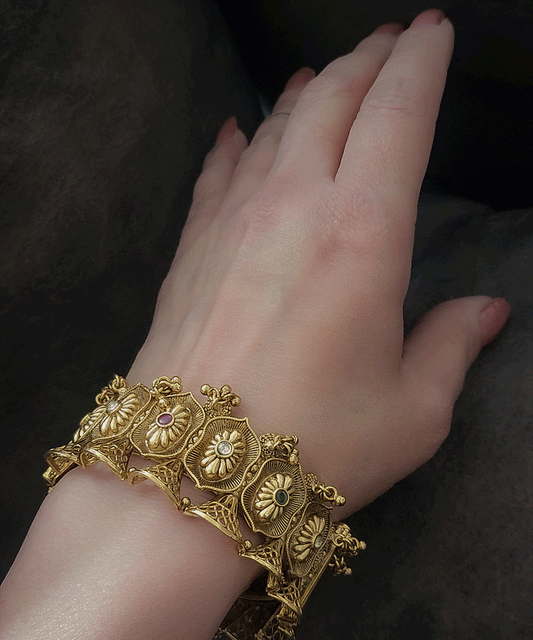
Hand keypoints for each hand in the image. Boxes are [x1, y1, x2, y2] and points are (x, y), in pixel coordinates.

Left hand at [128, 10, 508, 513]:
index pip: (397, 115)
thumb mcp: (411, 412)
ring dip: (305, 94)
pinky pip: (215, 175)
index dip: (420, 64)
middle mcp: (293, 209)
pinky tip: (233, 129)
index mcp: (363, 235)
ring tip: (324, 75)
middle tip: (389, 41)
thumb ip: (451, 347)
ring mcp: (232, 225)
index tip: (432, 32)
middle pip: (332, 103)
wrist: (188, 476)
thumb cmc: (312, 450)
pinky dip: (231, 144)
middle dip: (367, 61)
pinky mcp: (191, 252)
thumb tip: (484, 312)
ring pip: (272, 129)